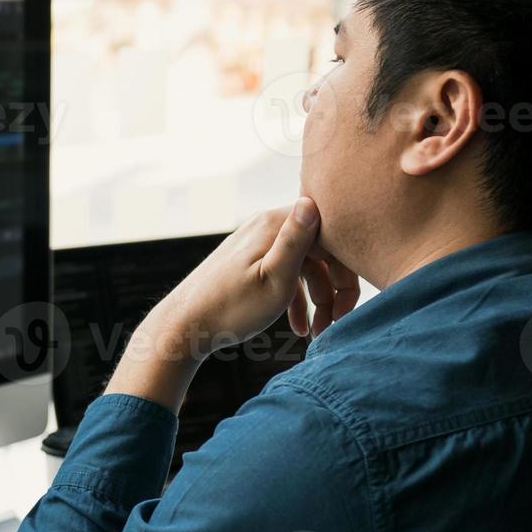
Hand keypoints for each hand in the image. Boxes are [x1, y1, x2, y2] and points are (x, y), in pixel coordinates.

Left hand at [104, 198, 359, 411]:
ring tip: (319, 333)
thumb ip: (296, 241)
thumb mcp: (273, 279)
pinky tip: (299, 328)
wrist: (184, 327)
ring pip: (305, 266)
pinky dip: (296, 299)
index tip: (347, 306)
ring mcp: (258, 243)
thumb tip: (314, 198)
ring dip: (317, 300)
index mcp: (276, 223)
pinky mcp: (250, 261)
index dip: (348, 270)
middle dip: (334, 290)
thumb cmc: (230, 308)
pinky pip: (285, 274)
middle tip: (337, 323)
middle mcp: (267, 225)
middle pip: (322, 251)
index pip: (334, 235)